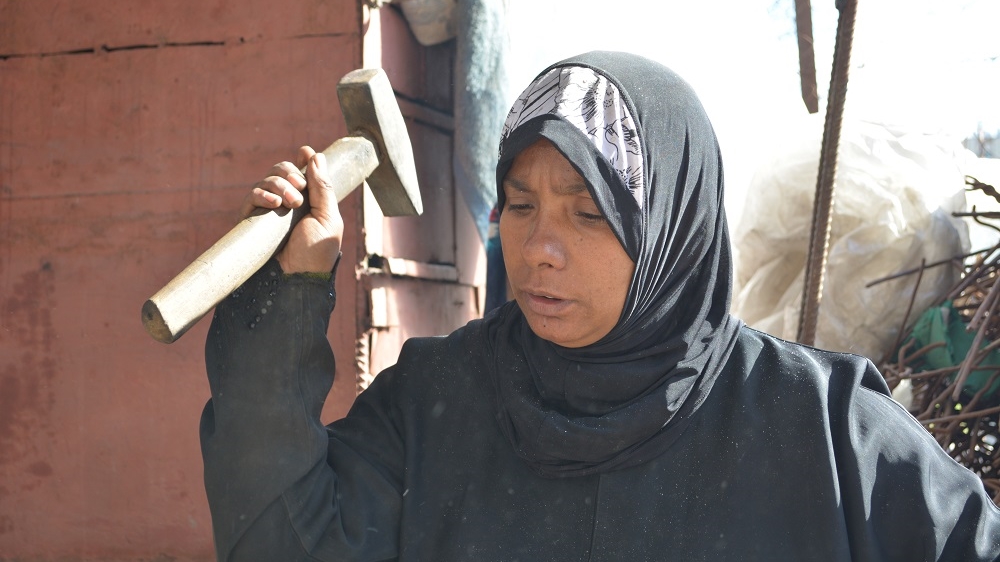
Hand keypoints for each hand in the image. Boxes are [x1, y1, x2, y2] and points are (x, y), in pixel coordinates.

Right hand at [240, 146, 343, 273]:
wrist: (298, 278)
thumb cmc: (317, 252)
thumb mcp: (328, 218)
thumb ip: (323, 188)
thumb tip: (316, 156)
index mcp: (309, 200)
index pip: (301, 171)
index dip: (302, 159)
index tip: (304, 152)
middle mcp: (288, 202)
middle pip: (281, 170)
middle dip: (290, 174)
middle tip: (299, 190)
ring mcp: (269, 210)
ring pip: (266, 181)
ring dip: (279, 185)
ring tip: (289, 203)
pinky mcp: (253, 220)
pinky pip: (251, 197)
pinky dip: (261, 194)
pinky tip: (274, 203)